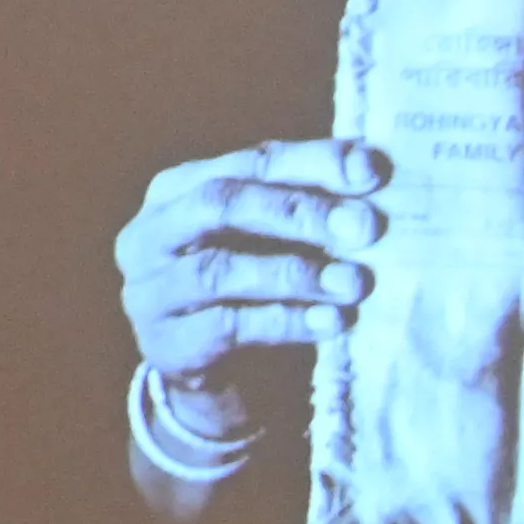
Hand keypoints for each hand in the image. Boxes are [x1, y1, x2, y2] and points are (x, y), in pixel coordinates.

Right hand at [115, 140, 383, 403]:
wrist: (200, 361)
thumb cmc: (243, 277)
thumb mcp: (263, 234)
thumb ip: (302, 199)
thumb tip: (371, 168)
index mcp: (180, 186)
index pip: (252, 161)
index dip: (313, 162)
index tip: (370, 171)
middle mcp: (154, 230)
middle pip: (224, 204)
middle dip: (300, 213)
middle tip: (366, 227)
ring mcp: (151, 288)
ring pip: (220, 270)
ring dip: (296, 274)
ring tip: (355, 283)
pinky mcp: (166, 342)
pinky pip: (227, 327)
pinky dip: (285, 322)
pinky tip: (331, 321)